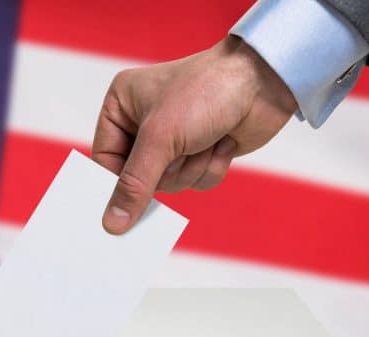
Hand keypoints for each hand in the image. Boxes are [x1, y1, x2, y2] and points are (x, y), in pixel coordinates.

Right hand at [92, 36, 296, 233]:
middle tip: (182, 153)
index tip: (122, 211)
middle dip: (168, 170)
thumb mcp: (160, 139)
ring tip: (206, 140)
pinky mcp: (201, 150)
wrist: (263, 82)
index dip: (116, 185)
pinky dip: (210, 168)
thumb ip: (134, 184)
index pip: (105, 160)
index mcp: (121, 106)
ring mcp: (174, 139)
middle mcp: (144, 122)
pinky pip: (195, 182)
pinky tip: (222, 142)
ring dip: (192, 168)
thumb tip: (112, 224)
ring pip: (171, 184)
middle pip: (139, 178)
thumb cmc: (205, 92)